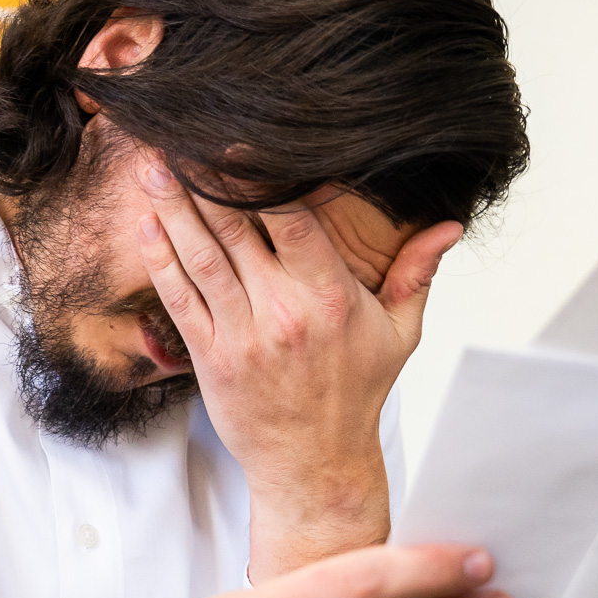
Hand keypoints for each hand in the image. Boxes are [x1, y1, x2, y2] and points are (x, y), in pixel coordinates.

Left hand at [136, 165, 461, 580]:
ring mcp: (242, 334)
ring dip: (172, 207)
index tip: (239, 138)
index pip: (291, 219)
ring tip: (153, 165)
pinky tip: (146, 223)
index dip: (261, 177)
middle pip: (234, 227)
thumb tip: (450, 225)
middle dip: (203, 179)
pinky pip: (179, 298)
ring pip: (200, 256)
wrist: (313, 462)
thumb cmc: (357, 392)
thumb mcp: (400, 332)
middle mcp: (282, 311)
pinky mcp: (210, 356)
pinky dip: (160, 258)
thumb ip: (418, 272)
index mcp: (330, 297)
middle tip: (179, 136)